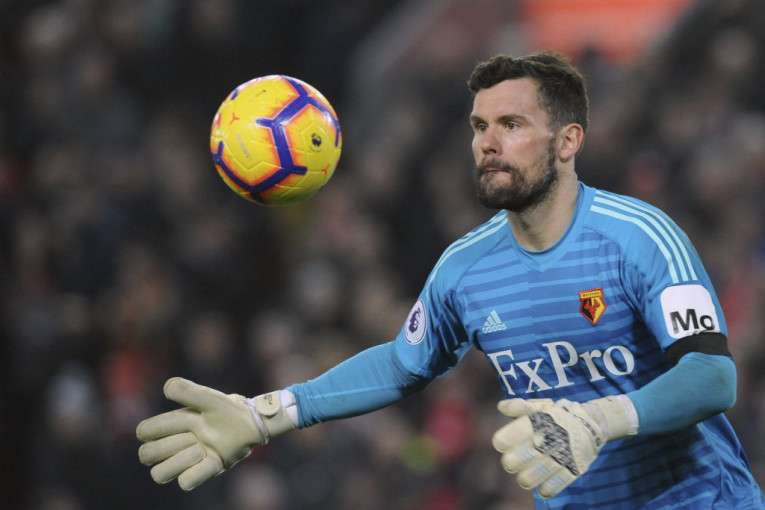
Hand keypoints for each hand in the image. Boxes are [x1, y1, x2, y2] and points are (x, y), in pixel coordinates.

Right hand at [136, 377, 294, 490]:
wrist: (252, 422)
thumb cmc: (228, 408)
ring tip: (201, 449)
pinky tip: (206, 460)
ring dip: (181, 460)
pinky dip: (192, 475)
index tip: (178, 422)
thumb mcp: (209, 398)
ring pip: (160, 473)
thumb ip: (188, 391)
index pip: (146, 431)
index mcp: (176, 424)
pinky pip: (187, 481)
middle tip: (192, 437)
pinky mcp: (209, 468)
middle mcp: (179, 443)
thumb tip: (166, 387)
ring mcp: (192, 458)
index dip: (153, 429)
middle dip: (165, 446)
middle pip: (147, 455)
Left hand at [492, 396, 635, 497]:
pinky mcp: (578, 465)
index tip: (500, 444)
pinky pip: (563, 480)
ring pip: (545, 468)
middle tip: (509, 464)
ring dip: (530, 477)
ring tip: (523, 479)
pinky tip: (542, 489)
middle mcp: (556, 434)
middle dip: (515, 460)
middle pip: (531, 450)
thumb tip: (501, 407)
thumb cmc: (555, 417)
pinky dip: (550, 487)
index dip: (507, 438)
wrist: (590, 423)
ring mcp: (569, 451)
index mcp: (544, 418)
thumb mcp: (539, 407)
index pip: (521, 428)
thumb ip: (519, 407)